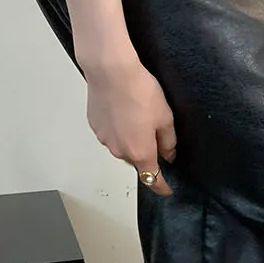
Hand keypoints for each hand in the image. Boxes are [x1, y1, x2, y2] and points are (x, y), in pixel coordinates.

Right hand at [82, 47, 176, 196]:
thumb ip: (168, 141)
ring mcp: (105, 140)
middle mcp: (120, 151)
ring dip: (131, 139)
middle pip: (137, 161)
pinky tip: (124, 111)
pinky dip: (118, 129)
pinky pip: (111, 135)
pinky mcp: (95, 127)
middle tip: (155, 133)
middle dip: (147, 153)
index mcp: (140, 152)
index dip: (161, 187)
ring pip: (123, 148)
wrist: (111, 72)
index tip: (166, 190)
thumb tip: (168, 154)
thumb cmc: (138, 91)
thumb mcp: (165, 117)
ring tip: (138, 116)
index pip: (152, 179)